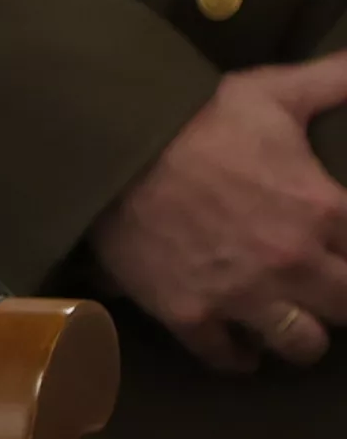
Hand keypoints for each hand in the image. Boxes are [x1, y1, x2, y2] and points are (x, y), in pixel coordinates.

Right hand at [88, 52, 346, 370]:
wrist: (115, 149)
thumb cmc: (200, 118)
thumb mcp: (276, 92)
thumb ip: (335, 82)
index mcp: (324, 211)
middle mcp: (293, 264)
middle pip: (346, 310)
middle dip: (342, 301)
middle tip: (330, 291)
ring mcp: (240, 295)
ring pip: (300, 345)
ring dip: (301, 336)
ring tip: (293, 325)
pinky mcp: (189, 313)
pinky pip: (227, 356)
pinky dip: (239, 356)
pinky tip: (244, 348)